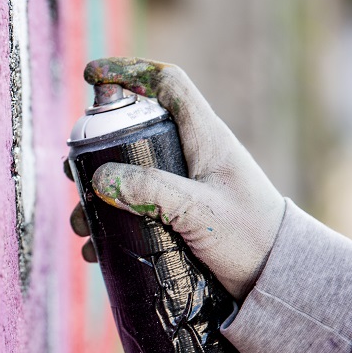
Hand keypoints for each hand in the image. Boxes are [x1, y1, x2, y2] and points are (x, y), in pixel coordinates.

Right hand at [68, 57, 285, 299]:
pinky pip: (134, 212)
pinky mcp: (178, 217)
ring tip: (81, 223)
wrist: (277, 280)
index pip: (167, 85)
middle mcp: (190, 156)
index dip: (129, 72)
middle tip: (74, 172)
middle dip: (96, 151)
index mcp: (205, 137)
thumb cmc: (252, 237)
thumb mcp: (199, 211)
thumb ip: (151, 190)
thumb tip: (100, 178)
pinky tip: (96, 249)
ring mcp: (183, 187)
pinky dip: (110, 227)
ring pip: (127, 178)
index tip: (91, 76)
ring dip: (97, 199)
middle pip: (132, 134)